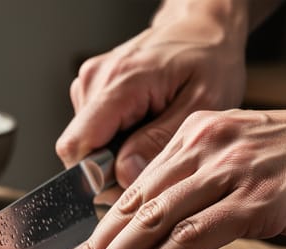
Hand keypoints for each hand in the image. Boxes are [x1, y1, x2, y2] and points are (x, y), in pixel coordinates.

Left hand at [47, 99, 285, 248]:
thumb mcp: (242, 158)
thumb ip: (201, 184)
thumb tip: (161, 229)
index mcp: (195, 139)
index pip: (133, 191)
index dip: (99, 232)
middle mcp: (203, 150)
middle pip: (132, 207)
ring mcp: (228, 174)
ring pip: (153, 223)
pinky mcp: (254, 201)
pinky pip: (190, 240)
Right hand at [56, 4, 247, 189]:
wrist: (202, 28)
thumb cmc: (209, 60)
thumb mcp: (202, 103)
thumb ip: (160, 141)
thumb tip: (124, 174)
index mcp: (119, 83)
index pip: (76, 146)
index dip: (97, 175)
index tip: (129, 182)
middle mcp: (95, 80)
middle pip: (81, 150)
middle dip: (112, 168)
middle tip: (153, 161)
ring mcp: (89, 83)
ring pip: (87, 144)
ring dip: (116, 153)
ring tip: (152, 135)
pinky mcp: (92, 88)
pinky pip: (93, 131)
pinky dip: (117, 139)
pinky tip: (143, 125)